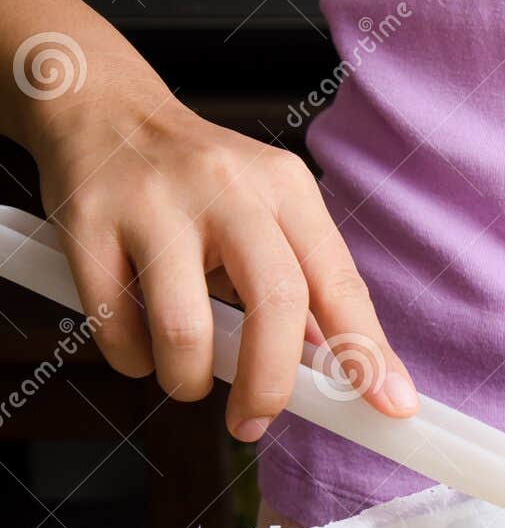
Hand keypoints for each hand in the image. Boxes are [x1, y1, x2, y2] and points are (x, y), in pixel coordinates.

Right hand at [32, 90, 416, 440]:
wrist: (100, 106)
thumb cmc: (201, 183)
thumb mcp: (268, 213)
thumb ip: (304, 289)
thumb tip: (338, 373)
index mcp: (286, 189)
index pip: (340, 283)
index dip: (368, 352)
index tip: (393, 405)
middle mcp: (228, 189)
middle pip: (275, 304)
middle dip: (270, 385)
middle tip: (254, 421)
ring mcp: (155, 202)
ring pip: (186, 329)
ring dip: (188, 380)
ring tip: (187, 380)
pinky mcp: (88, 221)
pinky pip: (116, 325)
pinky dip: (133, 358)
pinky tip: (140, 346)